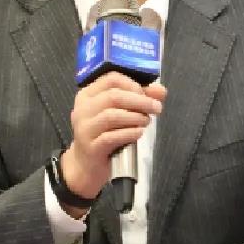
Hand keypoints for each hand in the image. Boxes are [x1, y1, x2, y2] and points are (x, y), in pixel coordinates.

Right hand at [61, 73, 165, 199]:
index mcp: (88, 94)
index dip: (133, 84)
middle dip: (139, 101)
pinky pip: (111, 137)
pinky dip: (129, 133)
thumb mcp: (119, 113)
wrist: (87, 165)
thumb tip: (160, 91)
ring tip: (147, 121)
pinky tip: (139, 133)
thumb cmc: (104, 133)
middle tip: (156, 107)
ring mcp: (84, 128)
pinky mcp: (90, 147)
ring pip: (111, 116)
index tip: (148, 94)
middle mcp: (82, 109)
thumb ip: (139, 99)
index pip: (111, 78)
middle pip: (113, 96)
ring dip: (134, 117)